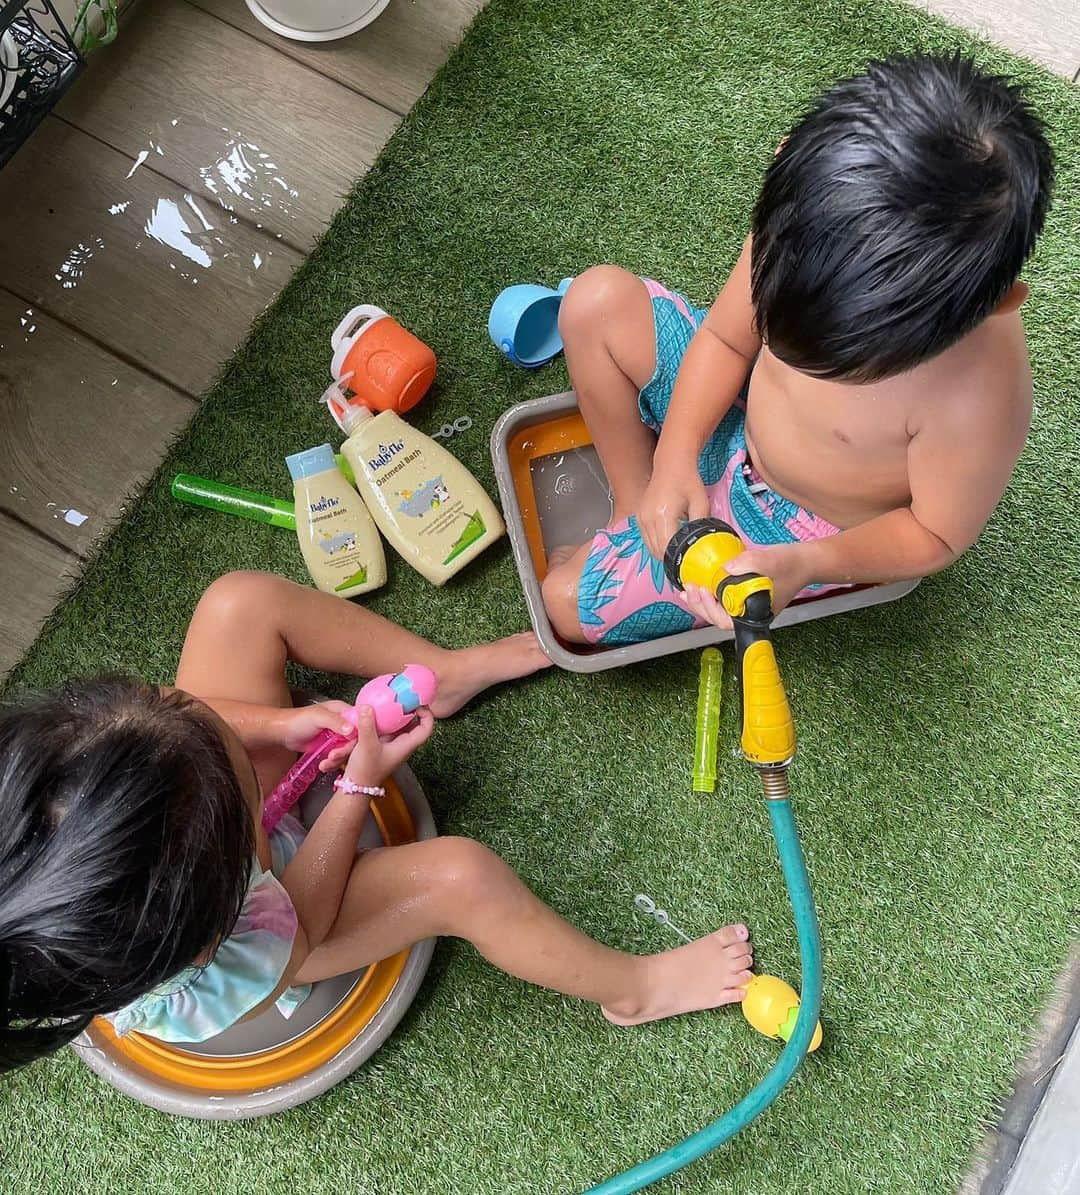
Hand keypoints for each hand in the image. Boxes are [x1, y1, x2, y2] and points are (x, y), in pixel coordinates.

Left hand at [276, 701, 357, 771]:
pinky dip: (333, 762)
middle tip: (334, 756)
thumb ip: (335, 722)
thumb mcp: (317, 718)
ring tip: (327, 762)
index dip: (359, 735)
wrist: (283, 733)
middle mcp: (343, 723)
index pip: (360, 723)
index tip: (353, 745)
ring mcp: (337, 735)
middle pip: (355, 739)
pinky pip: (339, 756)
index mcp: (342, 711)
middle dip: (345, 750)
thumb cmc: (298, 720)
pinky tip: (325, 765)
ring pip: (347, 749)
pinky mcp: (331, 746)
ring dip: (338, 758)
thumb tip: (352, 729)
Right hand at [341, 706, 434, 788]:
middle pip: (414, 724)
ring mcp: (392, 744)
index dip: (427, 715)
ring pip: (400, 726)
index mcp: (406, 745)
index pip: (426, 729)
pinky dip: (385, 719)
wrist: (355, 787)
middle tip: (402, 697)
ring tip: (390, 700)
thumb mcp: (367, 746)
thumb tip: (367, 707)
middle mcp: (402, 744)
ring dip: (397, 714)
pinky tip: (375, 712)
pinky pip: (388, 728)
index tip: (418, 702)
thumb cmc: (366, 771)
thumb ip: (367, 726)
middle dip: (410, 710)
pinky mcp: (381, 744)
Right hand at [637, 465, 709, 560]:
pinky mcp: (639, 517)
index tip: (688, 565)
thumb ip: (701, 526)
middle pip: (657, 551)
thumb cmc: (688, 480)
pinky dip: (656, 544)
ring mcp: (641, 518)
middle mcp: (648, 518)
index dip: (678, 559)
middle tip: (685, 562)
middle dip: (671, 559)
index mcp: (663, 515)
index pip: (667, 548)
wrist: (672, 464)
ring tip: (677, 553)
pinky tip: (668, 541)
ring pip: (650, 547)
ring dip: (662, 553)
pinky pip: (646, 538)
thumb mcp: (701, 503)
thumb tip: (702, 545)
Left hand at [680, 543, 810, 628]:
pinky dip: (708, 593)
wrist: (805, 561)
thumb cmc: (791, 565)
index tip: (705, 590)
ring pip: (717, 610)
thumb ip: (750, 563)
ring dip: (700, 601)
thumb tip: (726, 567)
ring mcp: (744, 605)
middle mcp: (747, 612)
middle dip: (700, 605)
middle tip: (690, 588)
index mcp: (754, 612)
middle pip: (717, 618)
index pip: (727, 621)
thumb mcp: (771, 560)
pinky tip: (697, 584)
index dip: (711, 609)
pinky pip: (721, 599)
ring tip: (687, 590)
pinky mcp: (742, 595)